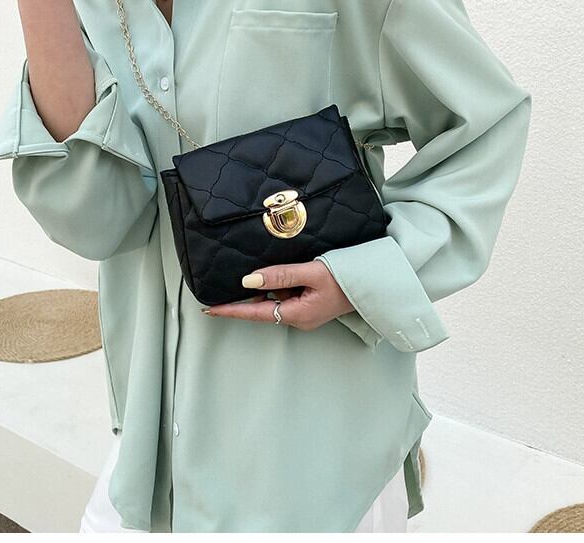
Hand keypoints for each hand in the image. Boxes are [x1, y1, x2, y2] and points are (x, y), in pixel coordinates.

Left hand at [202, 261, 355, 330]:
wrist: (373, 284)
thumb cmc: (347, 279)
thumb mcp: (311, 273)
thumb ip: (279, 276)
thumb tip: (249, 280)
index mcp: (297, 315)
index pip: (254, 314)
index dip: (231, 310)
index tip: (209, 309)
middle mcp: (298, 317)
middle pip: (264, 305)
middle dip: (252, 293)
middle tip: (239, 280)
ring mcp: (305, 311)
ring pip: (277, 297)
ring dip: (273, 283)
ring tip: (282, 267)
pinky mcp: (310, 303)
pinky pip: (288, 292)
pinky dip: (283, 282)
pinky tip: (290, 269)